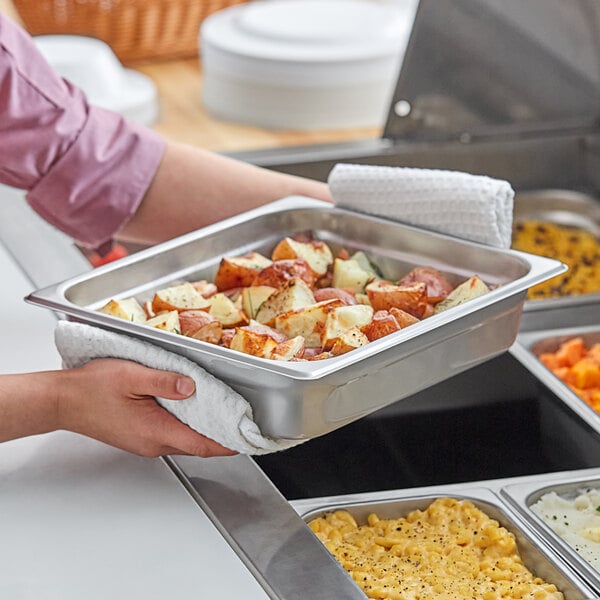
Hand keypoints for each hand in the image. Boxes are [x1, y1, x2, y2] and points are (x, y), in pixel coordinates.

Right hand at [57, 359, 236, 457]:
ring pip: (185, 439)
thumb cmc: (91, 389)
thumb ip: (165, 381)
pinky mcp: (139, 435)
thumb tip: (192, 386)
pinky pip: (172, 434)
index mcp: (155, 431)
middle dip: (221, 435)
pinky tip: (192, 408)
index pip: (202, 445)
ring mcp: (145, 442)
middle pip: (197, 445)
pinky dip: (187, 425)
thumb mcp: (132, 376)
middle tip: (241, 420)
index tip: (248, 438)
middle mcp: (153, 442)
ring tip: (223, 412)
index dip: (229, 443)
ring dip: (204, 430)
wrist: (62, 400)